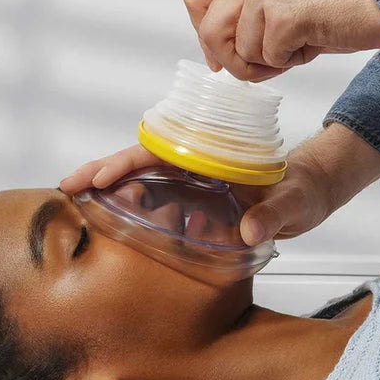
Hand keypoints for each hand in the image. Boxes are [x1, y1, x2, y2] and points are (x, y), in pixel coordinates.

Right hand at [59, 124, 379, 244]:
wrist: (311, 193)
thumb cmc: (303, 190)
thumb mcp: (295, 201)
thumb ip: (276, 214)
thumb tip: (250, 230)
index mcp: (215, 154)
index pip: (163, 149)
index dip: (128, 162)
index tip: (100, 177)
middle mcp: (198, 164)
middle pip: (141, 160)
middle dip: (103, 170)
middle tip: (68, 186)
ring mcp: (194, 182)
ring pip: (144, 179)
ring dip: (110, 187)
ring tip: (77, 201)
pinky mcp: (196, 200)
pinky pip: (158, 200)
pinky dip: (132, 205)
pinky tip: (111, 218)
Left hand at [183, 0, 379, 80]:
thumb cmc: (343, 1)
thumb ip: (249, 16)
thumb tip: (222, 57)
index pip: (195, 0)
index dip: (205, 35)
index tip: (223, 56)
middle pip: (208, 31)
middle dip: (232, 60)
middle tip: (264, 64)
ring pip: (238, 51)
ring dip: (268, 63)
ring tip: (299, 45)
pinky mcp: (283, 13)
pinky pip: (267, 59)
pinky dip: (290, 62)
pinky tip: (312, 43)